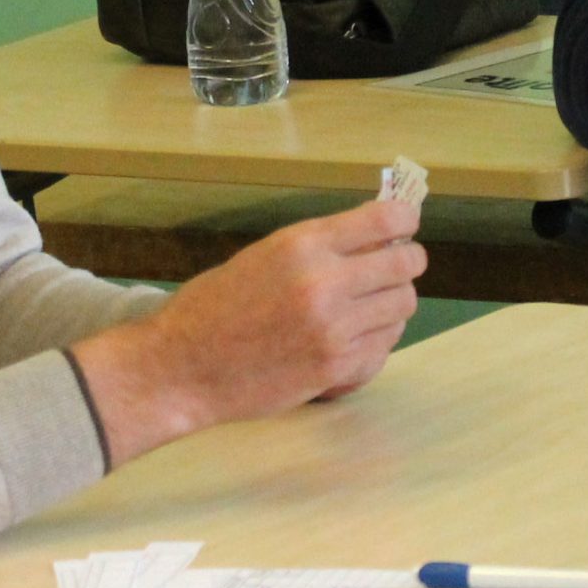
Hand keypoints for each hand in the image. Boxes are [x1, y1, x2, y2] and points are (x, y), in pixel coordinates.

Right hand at [72, 200, 425, 463]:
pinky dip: (377, 340)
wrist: (182, 368)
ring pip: (403, 306)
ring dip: (392, 303)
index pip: (385, 219)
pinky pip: (385, 346)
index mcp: (303, 245)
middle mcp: (325, 283)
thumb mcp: (265, 255)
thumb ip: (320, 246)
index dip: (405, 219)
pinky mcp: (336, 368)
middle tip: (393, 268)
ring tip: (369, 307)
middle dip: (405, 262)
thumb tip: (376, 234)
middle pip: (406, 264)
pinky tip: (354, 339)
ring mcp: (335, 330)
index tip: (405, 224)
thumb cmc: (215, 306)